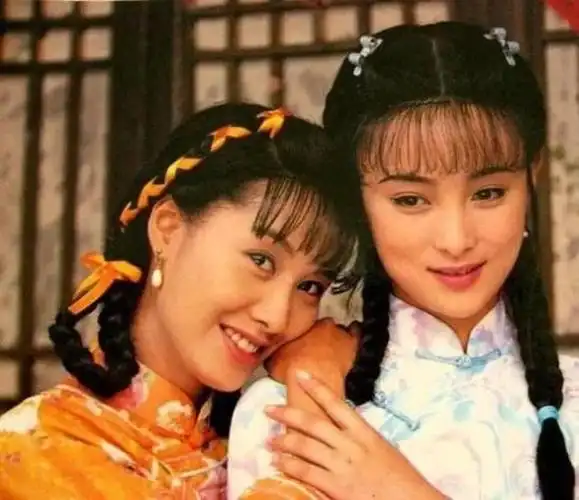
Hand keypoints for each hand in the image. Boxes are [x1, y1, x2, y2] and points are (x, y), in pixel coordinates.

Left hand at [264, 371, 445, 499]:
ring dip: (284, 442)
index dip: (316, 388)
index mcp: (364, 432)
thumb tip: (338, 430)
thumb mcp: (381, 449)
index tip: (300, 375)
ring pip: (305, 447)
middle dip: (288, 414)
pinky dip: (290, 466)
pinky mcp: (337, 487)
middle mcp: (351, 444)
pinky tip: (279, 463)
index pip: (336, 404)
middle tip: (268, 409)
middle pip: (313, 423)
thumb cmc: (400, 478)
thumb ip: (359, 438)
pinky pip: (307, 473)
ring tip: (269, 440)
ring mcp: (343, 465)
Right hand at [265, 319, 358, 389]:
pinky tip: (354, 332)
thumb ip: (274, 352)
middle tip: (315, 346)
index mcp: (303, 324)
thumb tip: (268, 351)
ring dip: (335, 335)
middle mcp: (320, 324)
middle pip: (322, 325)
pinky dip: (354, 332)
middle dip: (320, 334)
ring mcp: (338, 332)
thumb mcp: (273, 360)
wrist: (312, 377)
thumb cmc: (291, 368)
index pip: (305, 323)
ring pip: (338, 328)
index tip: (303, 342)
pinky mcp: (352, 343)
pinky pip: (355, 331)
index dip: (304, 334)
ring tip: (332, 345)